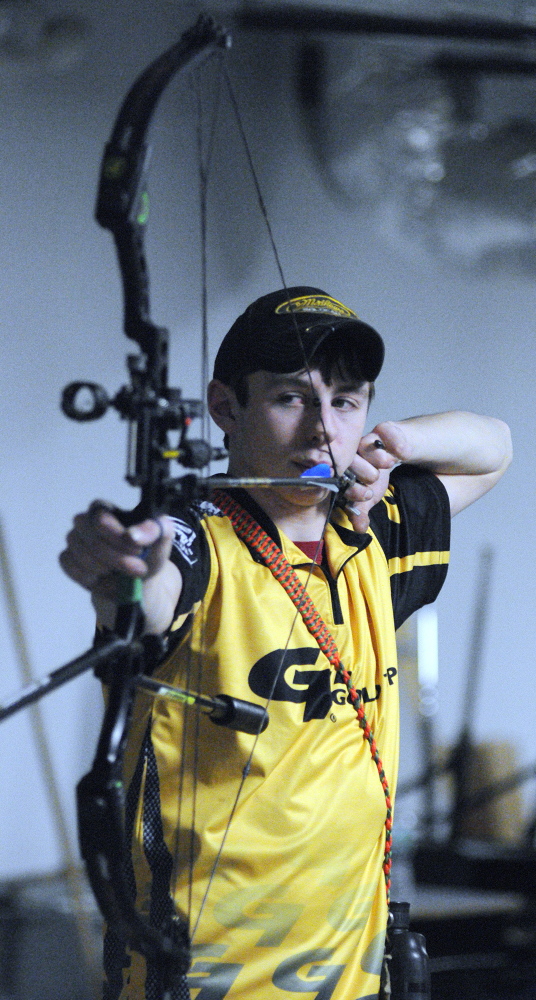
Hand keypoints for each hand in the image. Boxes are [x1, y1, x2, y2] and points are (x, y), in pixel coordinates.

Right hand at [59, 502, 175, 603]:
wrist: (137, 581)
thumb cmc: (147, 554)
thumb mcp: (161, 541)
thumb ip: (155, 530)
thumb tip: (132, 536)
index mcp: (106, 510)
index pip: (100, 518)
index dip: (117, 537)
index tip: (138, 550)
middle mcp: (85, 522)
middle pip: (91, 540)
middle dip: (116, 559)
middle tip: (138, 569)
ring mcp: (74, 541)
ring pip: (80, 555)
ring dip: (105, 571)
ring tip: (123, 577)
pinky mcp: (68, 560)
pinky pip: (70, 567)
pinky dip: (90, 578)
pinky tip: (105, 581)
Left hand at [341, 423, 405, 531]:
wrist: (396, 455)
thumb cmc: (376, 476)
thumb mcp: (370, 496)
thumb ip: (362, 511)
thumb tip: (359, 528)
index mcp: (342, 471)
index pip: (341, 480)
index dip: (353, 488)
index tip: (366, 495)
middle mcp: (349, 453)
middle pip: (351, 461)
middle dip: (365, 473)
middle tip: (374, 478)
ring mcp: (364, 439)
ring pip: (365, 446)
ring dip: (377, 458)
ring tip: (388, 463)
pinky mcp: (381, 429)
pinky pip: (386, 432)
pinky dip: (395, 444)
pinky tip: (401, 453)